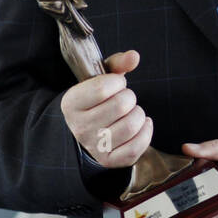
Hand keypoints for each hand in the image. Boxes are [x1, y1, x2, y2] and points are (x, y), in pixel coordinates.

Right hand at [59, 50, 152, 168]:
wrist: (84, 131)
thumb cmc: (95, 100)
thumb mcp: (99, 78)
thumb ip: (116, 63)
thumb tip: (134, 56)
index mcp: (71, 104)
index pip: (103, 88)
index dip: (117, 82)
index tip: (115, 84)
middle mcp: (80, 127)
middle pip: (121, 105)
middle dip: (129, 97)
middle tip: (124, 100)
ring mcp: (95, 147)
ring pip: (131, 125)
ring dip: (138, 114)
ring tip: (131, 112)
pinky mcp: (110, 160)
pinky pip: (137, 146)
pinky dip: (146, 132)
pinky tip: (142, 124)